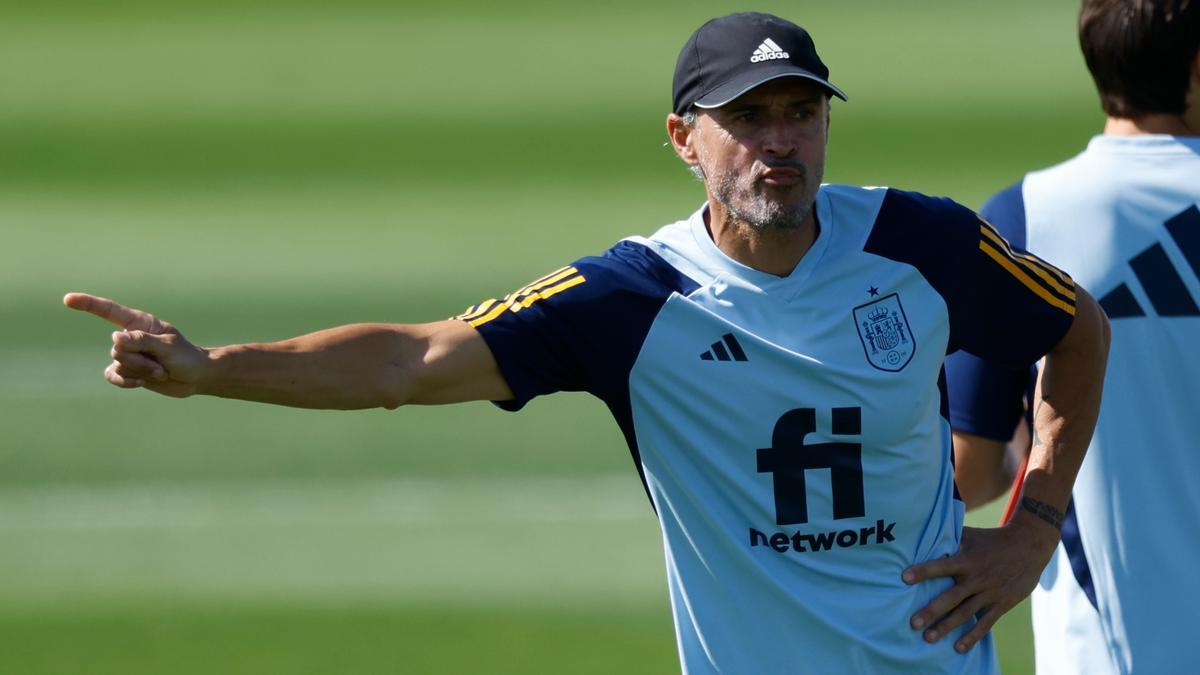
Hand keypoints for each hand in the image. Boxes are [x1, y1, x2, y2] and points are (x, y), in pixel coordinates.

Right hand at [63, 292, 207, 396]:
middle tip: (163, 363)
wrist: (195, 377)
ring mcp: (127, 354)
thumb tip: (114, 339)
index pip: (109, 311)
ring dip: (141, 371)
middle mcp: (130, 336)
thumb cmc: (186, 356)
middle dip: (140, 360)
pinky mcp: (126, 370)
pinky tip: (141, 383)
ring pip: (118, 363)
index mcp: (140, 322)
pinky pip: (112, 376)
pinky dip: (125, 382)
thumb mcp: (167, 346)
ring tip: (161, 371)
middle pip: (118, 348)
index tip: (68, 300)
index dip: (88, 304)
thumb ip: (142, 341)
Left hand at [901, 516, 1057, 652]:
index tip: (904, 578)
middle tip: (913, 623)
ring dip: (946, 627)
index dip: (923, 571)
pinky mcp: (1001, 604)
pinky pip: (985, 623)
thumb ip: (950, 537)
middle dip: (931, 611)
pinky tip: (958, 647)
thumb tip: (925, 532)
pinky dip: (972, 636)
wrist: (1029, 547)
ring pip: (964, 614)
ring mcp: (989, 593)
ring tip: (928, 638)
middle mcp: (976, 579)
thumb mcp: (971, 535)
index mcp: (966, 561)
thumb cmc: (993, 539)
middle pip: (950, 598)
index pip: (941, 566)